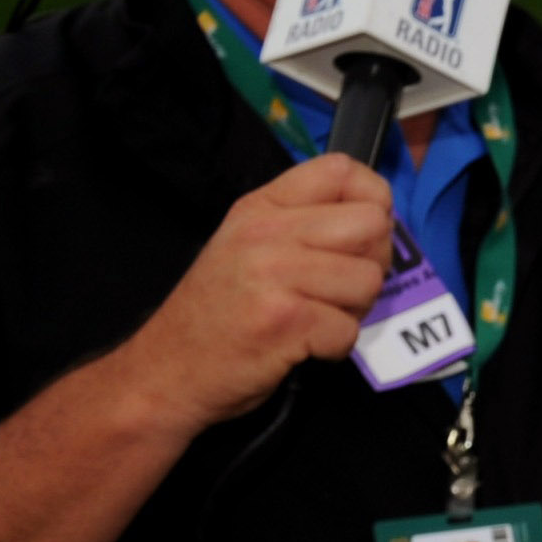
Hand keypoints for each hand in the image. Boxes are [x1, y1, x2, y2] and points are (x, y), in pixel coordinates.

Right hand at [122, 154, 396, 431]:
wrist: (164, 372)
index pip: (340, 169)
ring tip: (317, 318)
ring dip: (354, 310)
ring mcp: (274, 275)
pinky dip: (335, 347)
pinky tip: (302, 345)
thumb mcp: (247, 247)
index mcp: (261, 208)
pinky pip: (348, 328)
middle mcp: (266, 232)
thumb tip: (377, 220)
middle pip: (372, 225)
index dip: (372, 200)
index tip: (362, 235)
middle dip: (373, 262)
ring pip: (368, 279)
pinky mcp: (284, 321)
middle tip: (341, 289)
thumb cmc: (217, 313)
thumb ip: (303, 224)